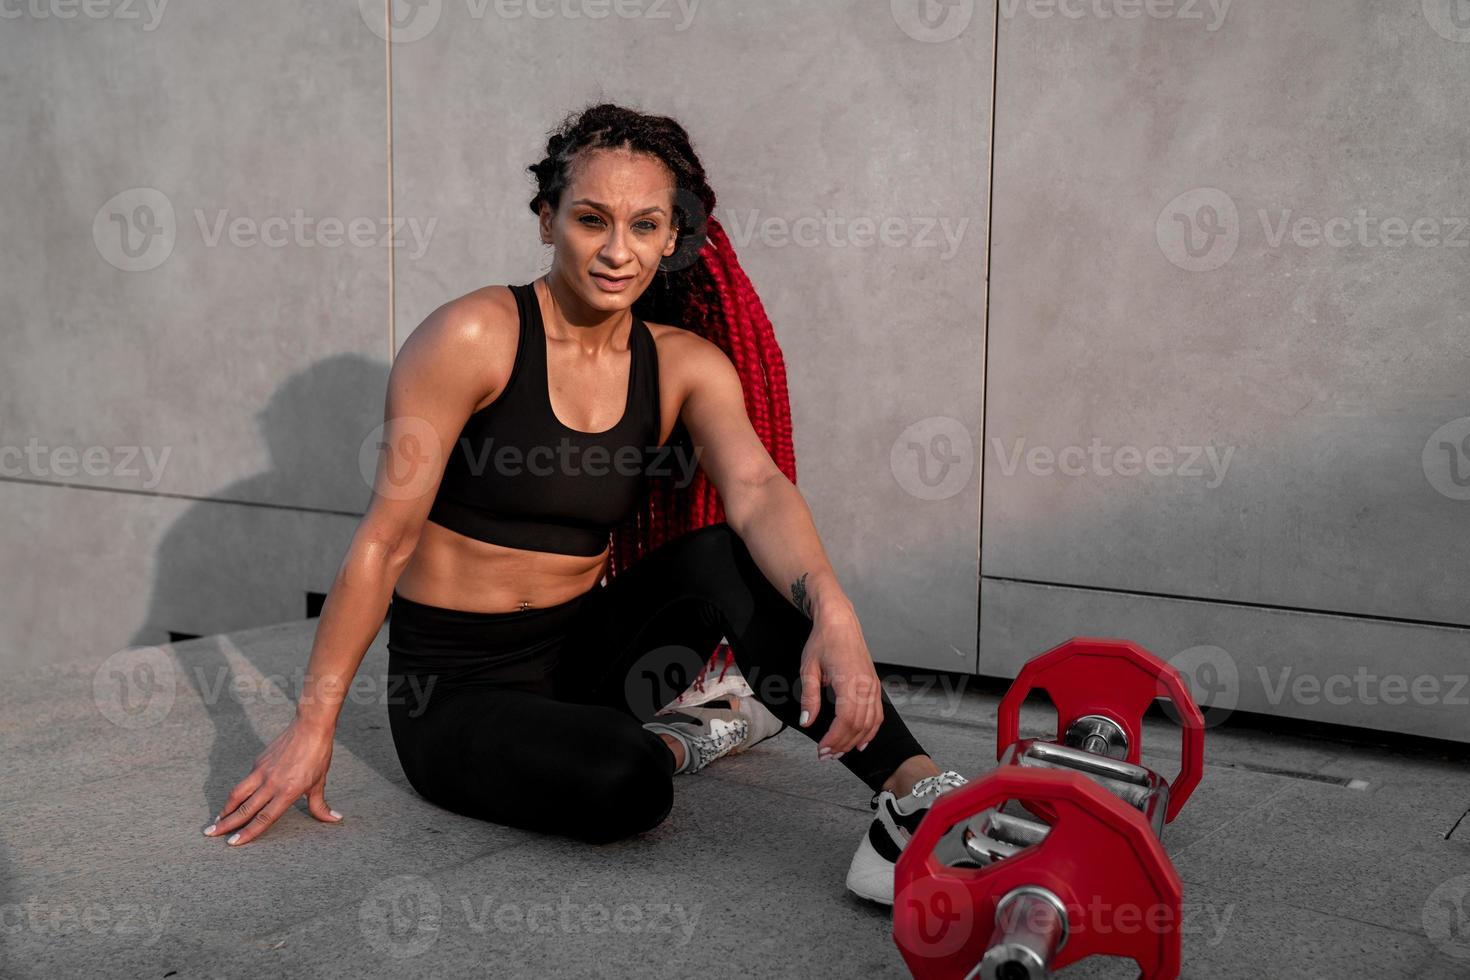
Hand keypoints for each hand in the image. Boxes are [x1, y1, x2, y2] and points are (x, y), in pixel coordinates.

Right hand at [204, 717, 341, 845]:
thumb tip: (335, 819)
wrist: (310, 728)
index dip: (248, 832)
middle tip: (210, 834)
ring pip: (238, 794)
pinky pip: (245, 781)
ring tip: (216, 821)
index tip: (233, 842)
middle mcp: (272, 784)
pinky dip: (237, 793)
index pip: (264, 818)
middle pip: (245, 809)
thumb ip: (319, 805)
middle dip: (226, 824)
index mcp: (288, 792)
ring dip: (225, 809)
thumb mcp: (319, 782)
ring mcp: (262, 772)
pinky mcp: (258, 762)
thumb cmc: (318, 756)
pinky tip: (234, 801)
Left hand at [796, 609, 883, 758]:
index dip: (835, 738)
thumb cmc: (823, 641)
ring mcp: (873, 685)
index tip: (821, 749)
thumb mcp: (809, 668)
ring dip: (854, 741)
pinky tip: (860, 742)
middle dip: (842, 744)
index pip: (846, 719)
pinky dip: (870, 731)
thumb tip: (807, 721)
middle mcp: (866, 685)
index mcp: (850, 680)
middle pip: (859, 725)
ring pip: (870, 722)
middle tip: (825, 755)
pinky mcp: (875, 685)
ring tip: (838, 752)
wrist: (840, 622)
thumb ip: (810, 697)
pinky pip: (877, 714)